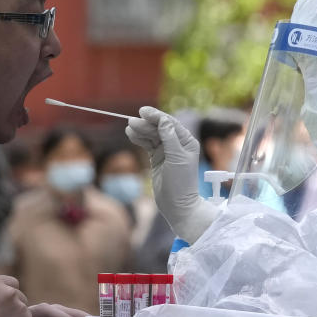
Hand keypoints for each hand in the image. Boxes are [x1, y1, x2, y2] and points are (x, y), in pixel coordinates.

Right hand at [126, 106, 218, 242]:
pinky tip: (131, 135)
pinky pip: (148, 144)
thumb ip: (169, 138)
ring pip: (152, 136)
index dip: (156, 116)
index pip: (170, 123)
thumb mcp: (176, 158)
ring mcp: (167, 151)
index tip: (143, 112)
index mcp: (187, 141)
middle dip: (146, 124)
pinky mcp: (157, 159)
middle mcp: (177, 144)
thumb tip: (163, 120)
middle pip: (159, 128)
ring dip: (141, 130)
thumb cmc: (181, 183)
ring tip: (129, 127)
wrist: (177, 205)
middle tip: (131, 121)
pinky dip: (140, 139)